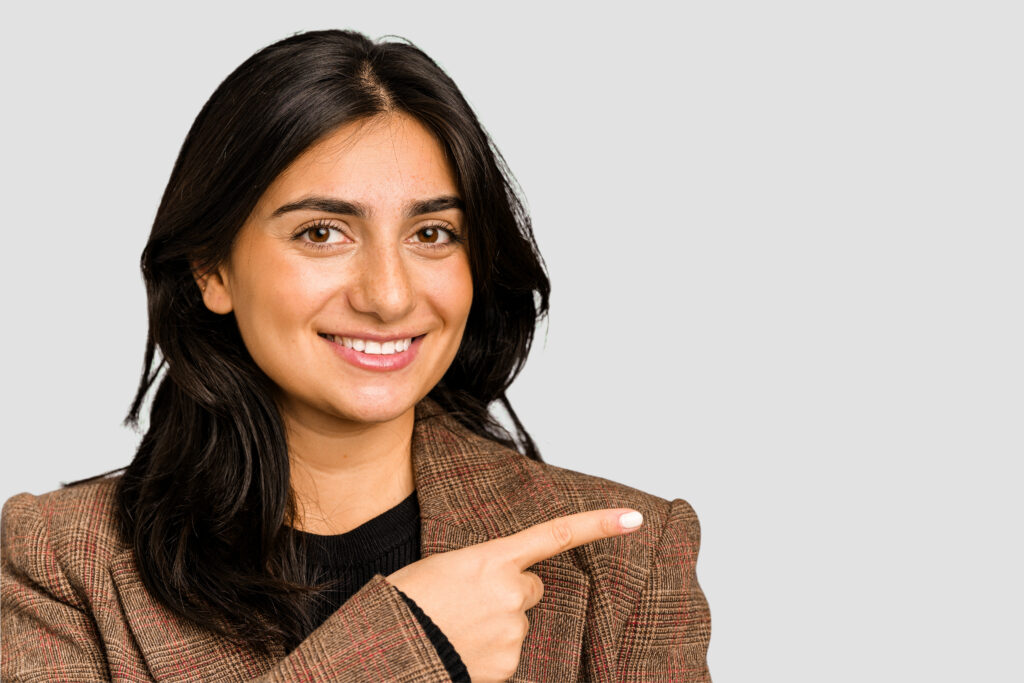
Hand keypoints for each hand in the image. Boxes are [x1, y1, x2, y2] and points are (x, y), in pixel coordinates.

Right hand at [386, 508, 643, 681]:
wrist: (391, 650)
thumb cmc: (405, 604)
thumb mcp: (441, 570)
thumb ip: (480, 571)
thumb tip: (495, 588)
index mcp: (492, 558)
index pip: (556, 535)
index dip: (599, 524)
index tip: (634, 518)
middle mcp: (511, 592)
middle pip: (531, 588)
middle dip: (510, 595)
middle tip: (469, 604)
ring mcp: (513, 630)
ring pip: (516, 624)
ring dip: (494, 627)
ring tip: (454, 630)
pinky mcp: (509, 665)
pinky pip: (508, 655)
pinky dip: (488, 655)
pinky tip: (460, 652)